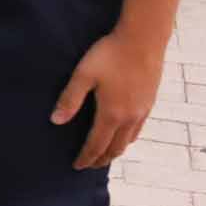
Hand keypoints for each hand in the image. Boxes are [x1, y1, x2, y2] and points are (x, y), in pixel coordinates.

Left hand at [51, 28, 166, 168]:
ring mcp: (142, 110)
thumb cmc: (110, 54)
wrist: (144, 38)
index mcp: (111, 114)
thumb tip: (55, 121)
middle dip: (100, 159)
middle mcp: (129, 117)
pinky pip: (139, 129)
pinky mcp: (150, 101)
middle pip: (115, 149)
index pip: (96, 145)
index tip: (76, 166)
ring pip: (129, 141)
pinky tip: (124, 134)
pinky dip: (128, 138)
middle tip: (89, 165)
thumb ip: (70, 99)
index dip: (85, 158)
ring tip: (104, 154)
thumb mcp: (84, 74)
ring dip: (115, 151)